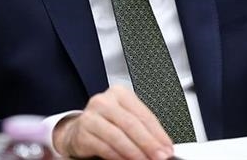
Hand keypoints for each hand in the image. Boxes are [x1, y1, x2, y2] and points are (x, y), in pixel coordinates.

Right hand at [53, 85, 173, 159]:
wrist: (79, 129)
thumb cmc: (107, 123)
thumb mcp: (126, 119)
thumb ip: (144, 129)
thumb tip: (162, 145)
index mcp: (120, 94)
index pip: (143, 114)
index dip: (158, 133)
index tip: (167, 148)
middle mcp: (104, 101)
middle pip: (131, 124)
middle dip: (149, 143)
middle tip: (160, 156)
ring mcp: (91, 116)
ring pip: (118, 136)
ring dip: (135, 152)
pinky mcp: (82, 132)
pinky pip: (104, 147)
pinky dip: (118, 156)